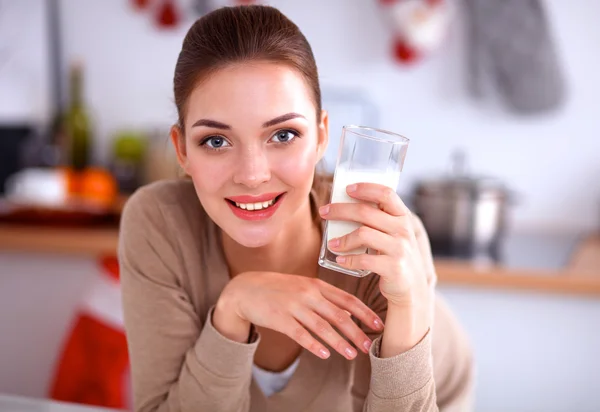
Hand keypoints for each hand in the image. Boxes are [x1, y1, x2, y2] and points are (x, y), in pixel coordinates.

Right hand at [214, 272, 383, 359]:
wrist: (245, 289)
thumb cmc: (278, 289)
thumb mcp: (304, 287)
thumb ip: (326, 299)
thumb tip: (348, 314)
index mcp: (316, 284)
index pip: (346, 299)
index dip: (364, 313)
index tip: (378, 324)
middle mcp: (307, 294)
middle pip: (337, 315)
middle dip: (356, 332)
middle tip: (369, 346)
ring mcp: (293, 306)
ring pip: (321, 326)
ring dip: (339, 342)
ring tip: (352, 354)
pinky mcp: (279, 319)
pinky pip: (300, 334)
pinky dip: (313, 344)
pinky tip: (324, 354)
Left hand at [318, 183, 430, 309]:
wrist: (412, 288)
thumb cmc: (395, 256)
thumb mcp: (394, 234)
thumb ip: (379, 220)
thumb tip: (345, 204)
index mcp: (403, 217)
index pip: (386, 194)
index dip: (366, 188)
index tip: (347, 189)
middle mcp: (403, 230)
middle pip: (366, 212)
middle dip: (340, 210)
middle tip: (324, 212)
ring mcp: (400, 249)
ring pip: (363, 234)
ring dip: (342, 239)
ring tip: (332, 244)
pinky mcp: (394, 268)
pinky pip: (364, 260)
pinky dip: (348, 260)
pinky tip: (340, 260)